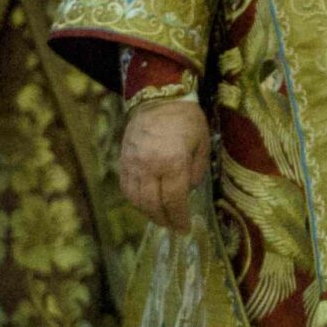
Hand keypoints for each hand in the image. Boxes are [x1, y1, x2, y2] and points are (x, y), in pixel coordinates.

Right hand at [119, 99, 209, 230]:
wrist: (158, 98)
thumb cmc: (187, 119)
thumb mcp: (202, 144)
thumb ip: (196, 170)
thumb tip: (188, 190)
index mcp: (172, 162)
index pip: (173, 200)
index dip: (178, 217)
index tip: (184, 228)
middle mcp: (149, 166)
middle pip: (152, 204)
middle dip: (164, 219)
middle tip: (174, 227)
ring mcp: (133, 164)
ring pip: (136, 199)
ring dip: (148, 213)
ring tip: (161, 218)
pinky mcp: (123, 160)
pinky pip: (127, 187)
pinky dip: (136, 200)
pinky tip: (146, 204)